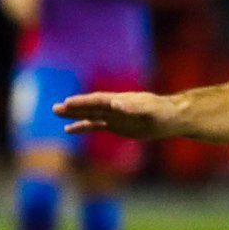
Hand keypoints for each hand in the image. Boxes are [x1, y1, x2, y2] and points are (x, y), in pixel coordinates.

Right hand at [55, 89, 179, 138]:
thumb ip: (133, 107)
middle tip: (55, 108)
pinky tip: (69, 129)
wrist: (173, 118)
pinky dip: (83, 127)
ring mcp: (114, 116)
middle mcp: (114, 106)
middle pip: (90, 106)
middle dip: (73, 107)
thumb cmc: (163, 113)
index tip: (68, 102)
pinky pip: (96, 125)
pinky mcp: (117, 126)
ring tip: (56, 113)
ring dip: (74, 115)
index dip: (84, 101)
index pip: (98, 100)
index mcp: (120, 100)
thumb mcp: (150, 110)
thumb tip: (115, 104)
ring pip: (90, 114)